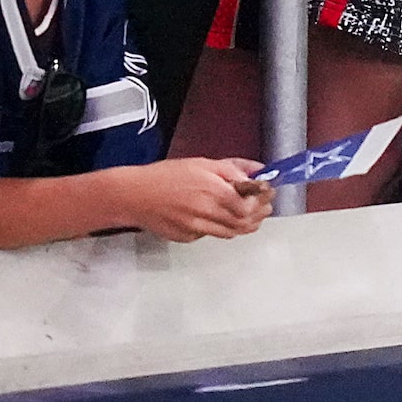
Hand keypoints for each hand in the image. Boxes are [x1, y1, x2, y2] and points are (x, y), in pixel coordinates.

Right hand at [116, 157, 272, 240]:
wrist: (133, 195)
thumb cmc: (166, 175)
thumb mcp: (202, 164)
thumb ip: (233, 168)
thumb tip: (259, 170)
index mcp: (212, 190)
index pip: (250, 203)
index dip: (263, 200)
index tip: (268, 194)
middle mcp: (206, 211)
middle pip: (244, 222)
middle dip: (259, 215)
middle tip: (264, 208)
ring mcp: (197, 227)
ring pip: (231, 232)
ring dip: (244, 224)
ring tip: (248, 215)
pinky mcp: (187, 237)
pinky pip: (211, 234)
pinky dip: (220, 228)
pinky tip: (216, 218)